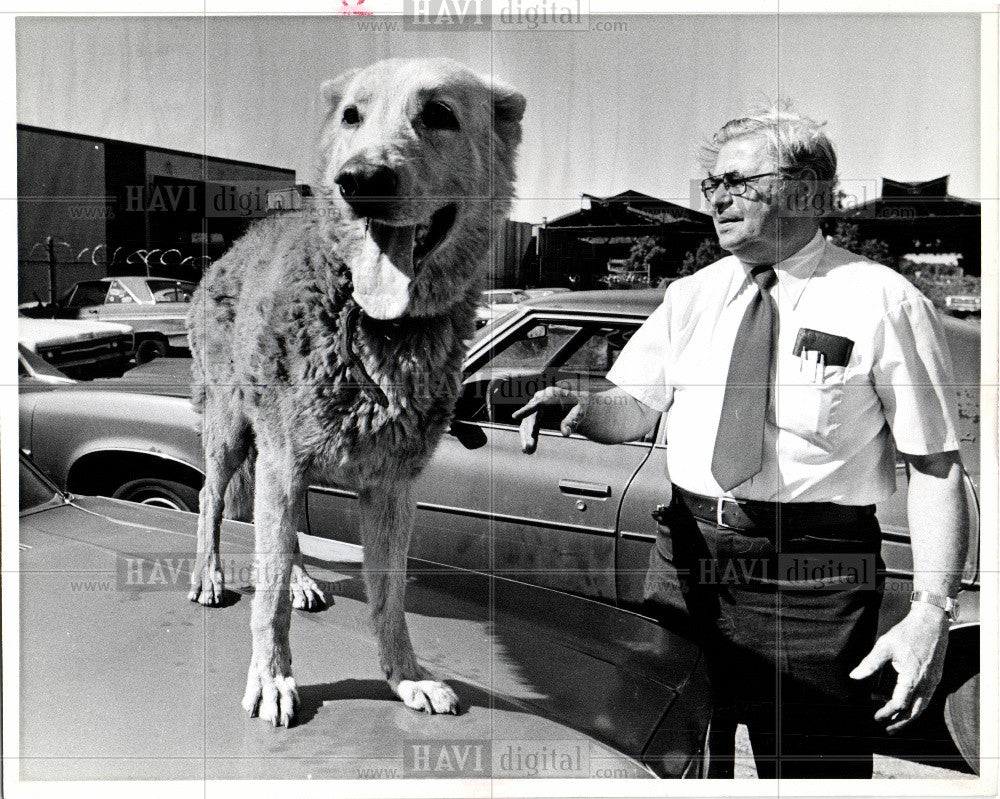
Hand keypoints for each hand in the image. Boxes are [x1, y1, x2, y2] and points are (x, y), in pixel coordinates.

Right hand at [511, 381, 587, 453]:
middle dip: (529, 434)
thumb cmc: (580, 406)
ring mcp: (535, 407)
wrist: (576, 404)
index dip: (526, 410)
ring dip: (526, 438)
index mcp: (552, 394)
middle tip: (529, 448)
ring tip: (528, 452)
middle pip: (531, 417)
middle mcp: (540, 398)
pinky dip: (528, 438)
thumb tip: (566, 433)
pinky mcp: (534, 415)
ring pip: (527, 423)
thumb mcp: (580, 412)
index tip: (515, 417)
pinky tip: (528, 450)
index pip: (537, 403)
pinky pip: (528, 427)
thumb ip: (573, 420)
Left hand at [849, 603, 949, 732]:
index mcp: (912, 676)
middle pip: (915, 711)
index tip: (877, 717)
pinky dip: (918, 708)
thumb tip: (854, 676)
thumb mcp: (885, 646)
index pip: (900, 702)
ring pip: (923, 707)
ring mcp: (933, 681)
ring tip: (896, 724)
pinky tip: (909, 708)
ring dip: (910, 717)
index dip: (887, 712)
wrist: (932, 622)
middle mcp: (926, 682)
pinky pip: (928, 699)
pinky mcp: (936, 678)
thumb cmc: (907, 632)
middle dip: (901, 722)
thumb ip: (870, 663)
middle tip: (887, 729)